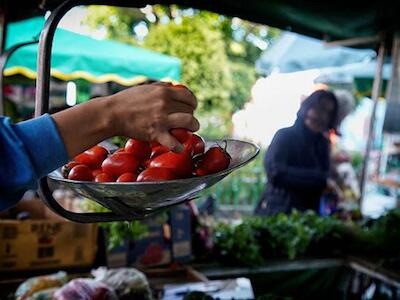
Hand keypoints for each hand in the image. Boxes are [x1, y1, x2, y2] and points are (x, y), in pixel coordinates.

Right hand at [52, 83, 198, 157]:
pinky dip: (179, 147)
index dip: (192, 103)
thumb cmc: (128, 100)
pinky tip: (179, 147)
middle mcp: (165, 104)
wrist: (112, 114)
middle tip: (185, 122)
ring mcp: (161, 119)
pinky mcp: (155, 134)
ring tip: (188, 131)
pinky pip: (174, 143)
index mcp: (164, 91)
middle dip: (190, 116)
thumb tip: (174, 86)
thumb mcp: (147, 87)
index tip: (190, 108)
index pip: (189, 96)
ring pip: (190, 122)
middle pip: (190, 110)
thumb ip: (162, 86)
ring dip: (192, 128)